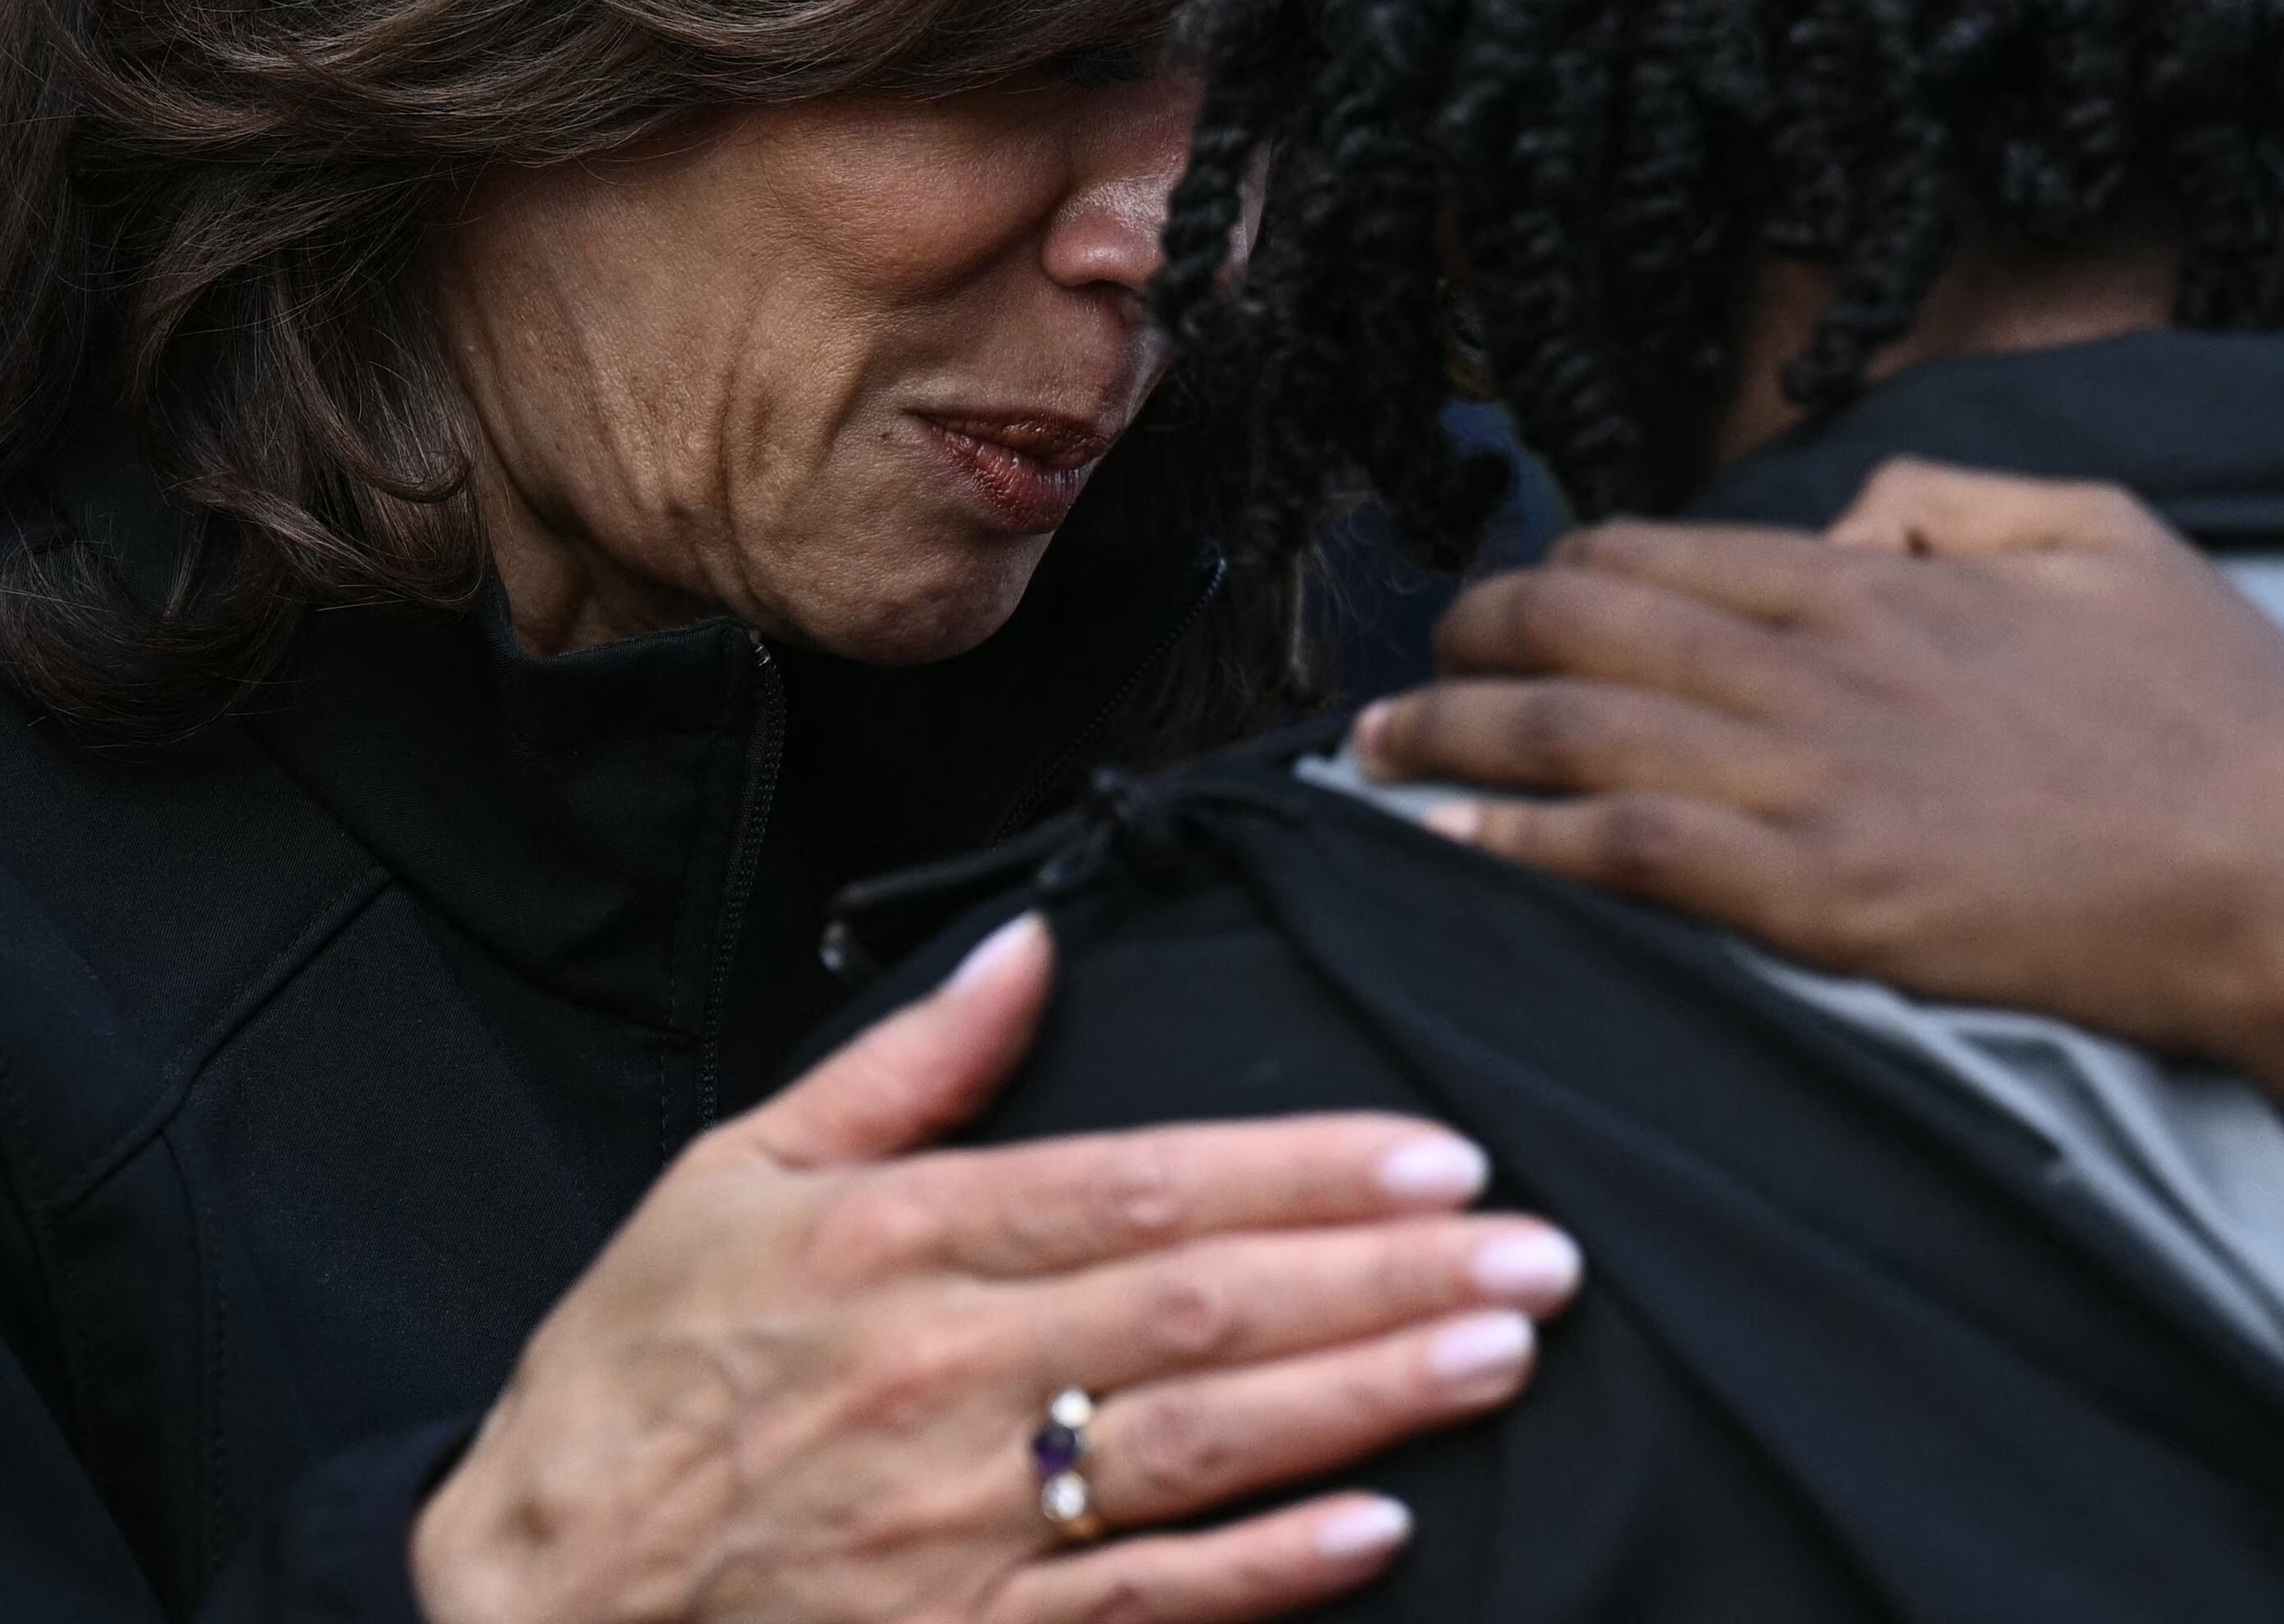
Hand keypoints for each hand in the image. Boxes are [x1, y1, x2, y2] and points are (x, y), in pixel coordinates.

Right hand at [413, 914, 1581, 1623]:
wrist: (523, 1603)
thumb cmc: (633, 1376)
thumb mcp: (732, 1175)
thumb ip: (904, 1063)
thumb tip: (1030, 949)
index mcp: (901, 1245)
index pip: (1141, 1188)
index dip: (1301, 1169)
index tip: (1435, 1150)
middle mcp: (947, 1376)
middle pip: (1205, 1311)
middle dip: (1386, 1274)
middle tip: (1535, 1249)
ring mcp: (961, 1522)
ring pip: (1199, 1449)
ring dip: (1364, 1398)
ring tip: (1498, 1350)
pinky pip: (1140, 1609)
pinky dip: (1263, 1572)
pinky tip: (1378, 1528)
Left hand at [1354, 458, 2283, 1061]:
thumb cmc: (2221, 709)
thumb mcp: (2103, 530)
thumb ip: (1951, 499)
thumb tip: (1846, 517)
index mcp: (1873, 578)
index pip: (1655, 555)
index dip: (1556, 574)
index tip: (1514, 604)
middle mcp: (1813, 665)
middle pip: (1577, 630)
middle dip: (1468, 642)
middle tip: (1410, 668)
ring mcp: (1809, 784)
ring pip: (1570, 736)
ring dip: (1448, 738)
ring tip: (1369, 750)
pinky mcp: (1820, 898)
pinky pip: (1625, 854)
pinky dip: (1520, 839)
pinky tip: (1449, 841)